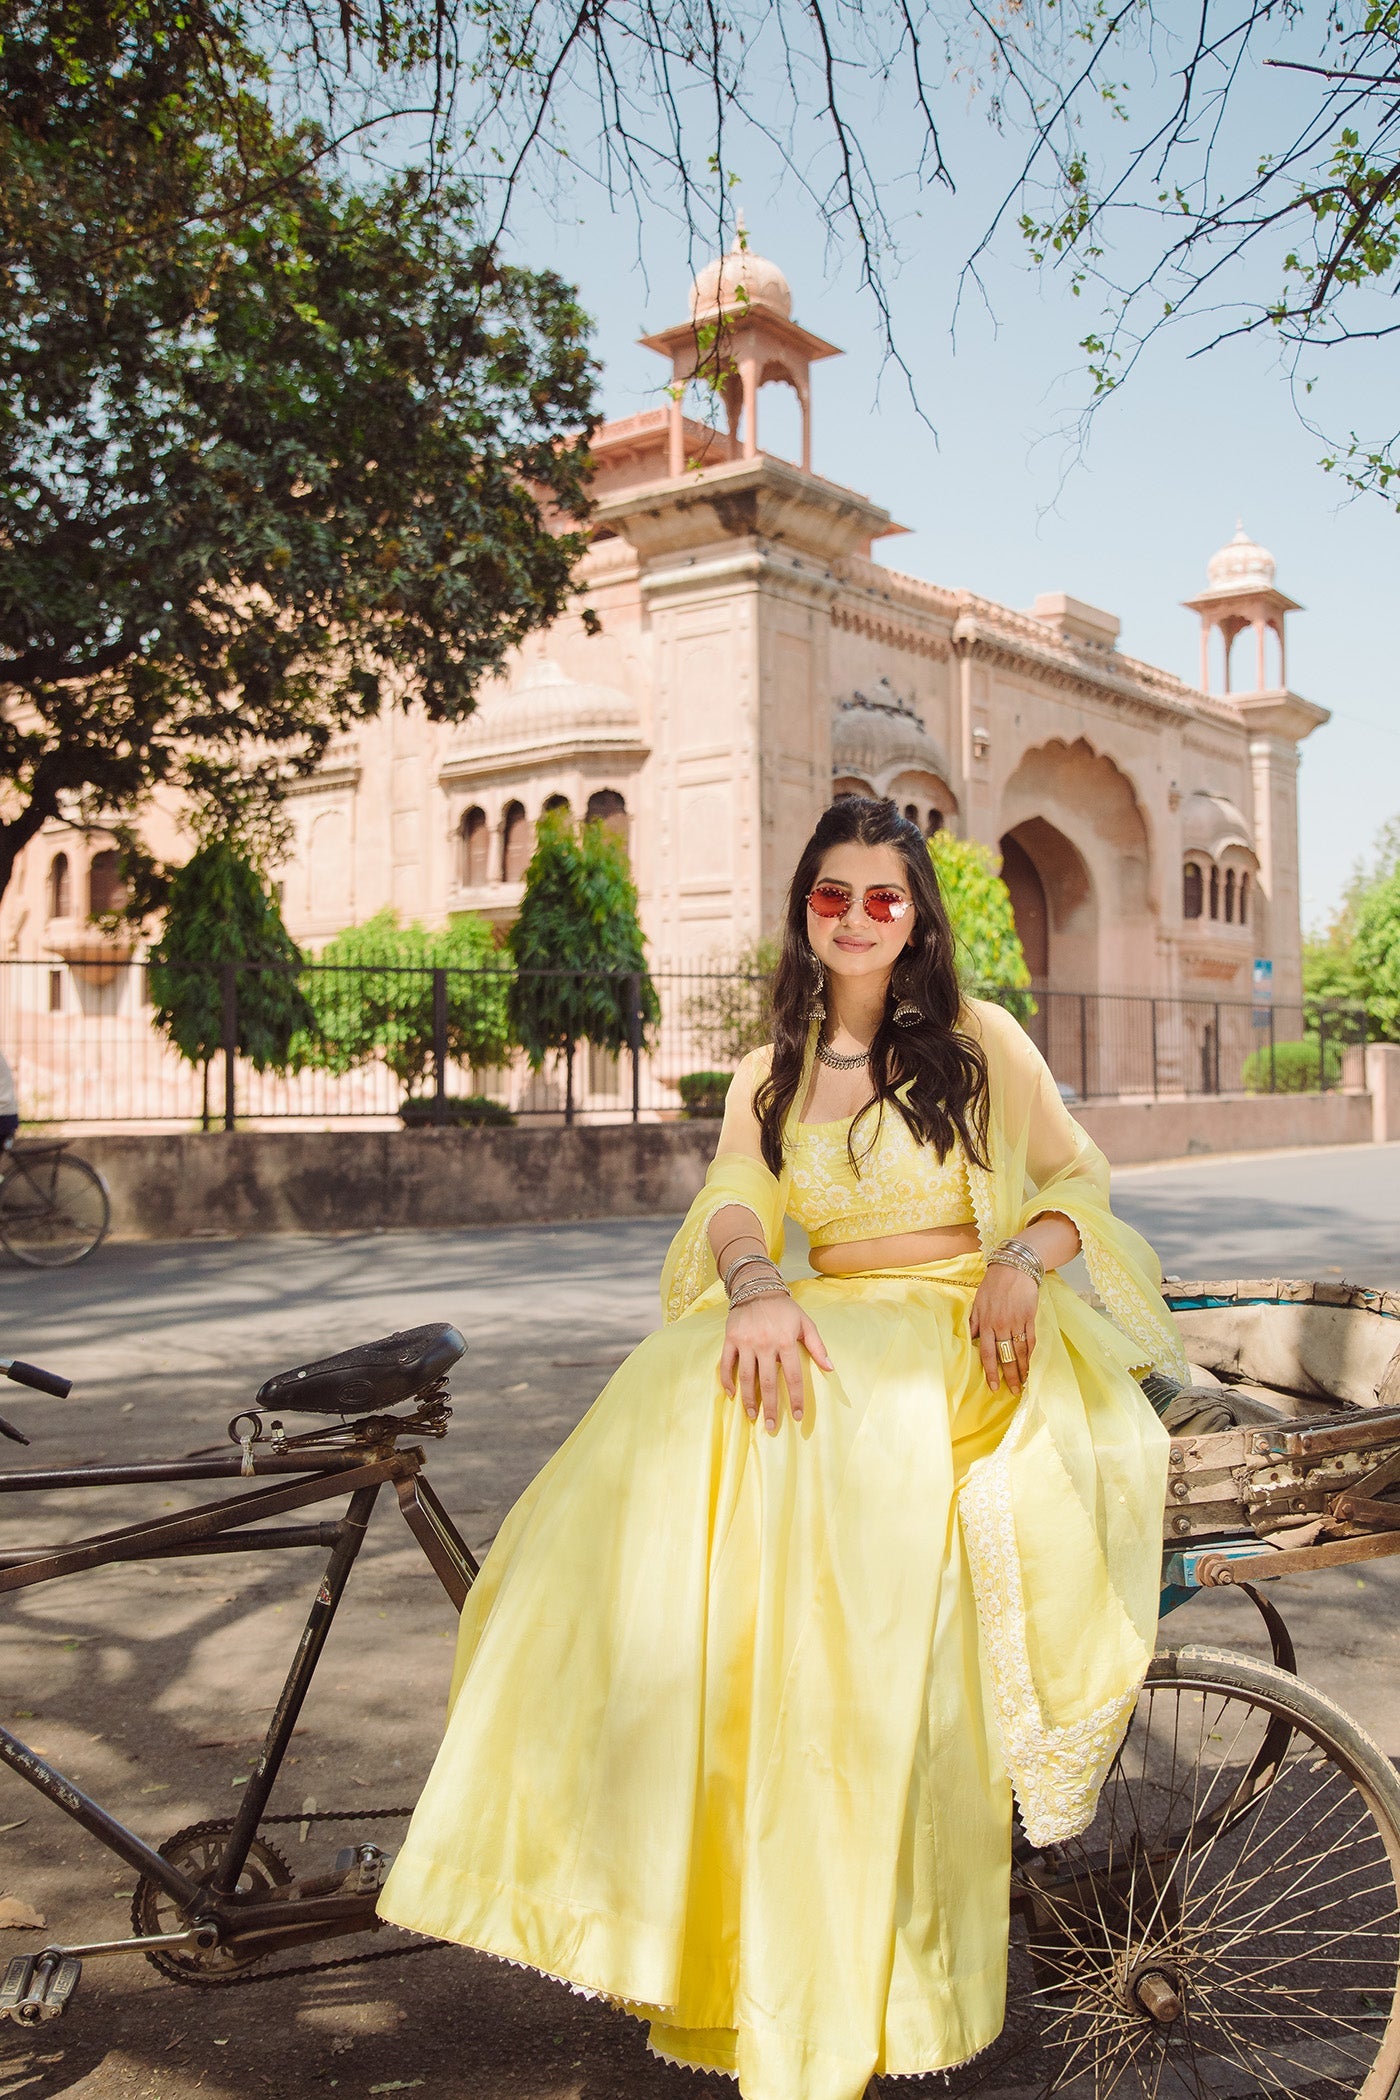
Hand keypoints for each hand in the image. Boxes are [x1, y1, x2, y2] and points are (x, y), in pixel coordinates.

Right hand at [720, 1292, 832, 1433]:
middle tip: (771, 1427)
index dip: (796, 1398)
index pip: (793, 1377)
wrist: (756, 1288)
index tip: (797, 1416)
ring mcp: (746, 1343)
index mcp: (786, 1341)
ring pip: (746, 1377)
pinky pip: (726, 1364)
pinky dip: (727, 1380)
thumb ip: (816, 1346)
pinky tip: (732, 1395)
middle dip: (771, 1407)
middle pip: (769, 1382)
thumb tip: (829, 1368)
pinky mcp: (731, 1340)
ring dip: (749, 1399)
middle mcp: (765, 1344)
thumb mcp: (805, 1323)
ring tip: (752, 1416)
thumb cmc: (784, 1309)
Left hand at [969, 1266, 1039, 1396]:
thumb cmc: (992, 1286)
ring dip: (1022, 1369)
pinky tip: (1032, 1365)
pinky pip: (1031, 1340)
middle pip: (1005, 1356)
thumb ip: (974, 1323)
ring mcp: (1017, 1322)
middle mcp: (1001, 1325)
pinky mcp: (1030, 1317)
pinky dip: (1032, 1354)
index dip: (990, 1372)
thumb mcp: (978, 1303)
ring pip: (1019, 1351)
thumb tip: (967, 1340)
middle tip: (1014, 1392)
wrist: (1013, 1268)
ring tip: (1025, 1383)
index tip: (993, 1387)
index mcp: (986, 1323)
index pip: (987, 1353)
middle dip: (1009, 1376)